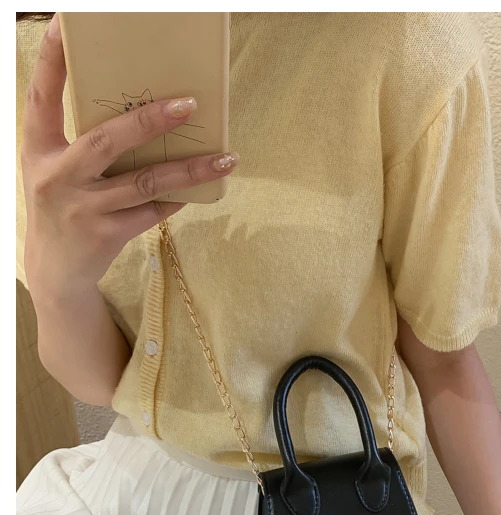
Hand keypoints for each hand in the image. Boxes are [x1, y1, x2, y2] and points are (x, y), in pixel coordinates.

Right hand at [21, 13, 239, 299]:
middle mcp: (58, 175)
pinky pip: (154, 211)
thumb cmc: (62, 206)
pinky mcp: (108, 233)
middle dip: (149, 120)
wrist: (55, 271)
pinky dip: (179, 197)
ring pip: (146, 182)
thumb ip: (85, 144)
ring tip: (226, 157)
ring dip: (190, 169)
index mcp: (39, 149)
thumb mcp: (56, 170)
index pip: (42, 96)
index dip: (52, 59)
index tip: (64, 22)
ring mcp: (84, 207)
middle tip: (189, 104)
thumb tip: (146, 116)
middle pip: (108, 140)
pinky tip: (204, 187)